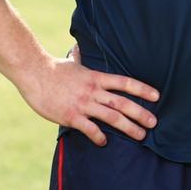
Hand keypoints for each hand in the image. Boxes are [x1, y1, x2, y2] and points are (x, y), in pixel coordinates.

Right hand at [21, 48, 159, 146]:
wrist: (34, 73)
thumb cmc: (52, 69)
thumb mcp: (70, 62)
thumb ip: (78, 58)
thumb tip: (77, 48)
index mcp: (96, 78)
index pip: (124, 83)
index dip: (142, 89)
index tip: (156, 96)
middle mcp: (93, 91)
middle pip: (122, 102)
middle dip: (140, 113)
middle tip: (154, 123)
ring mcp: (82, 103)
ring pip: (111, 116)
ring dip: (128, 127)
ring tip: (140, 136)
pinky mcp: (70, 115)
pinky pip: (89, 128)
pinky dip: (98, 136)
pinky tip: (104, 142)